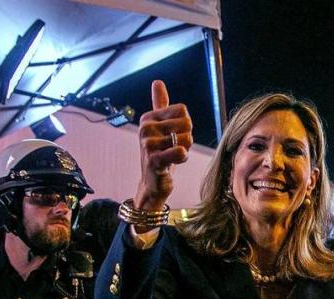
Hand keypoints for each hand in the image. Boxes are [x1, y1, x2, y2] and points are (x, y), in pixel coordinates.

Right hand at [135, 80, 192, 211]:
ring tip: (174, 156)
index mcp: (149, 117)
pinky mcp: (153, 160)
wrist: (152, 182)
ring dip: (185, 150)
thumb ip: (159, 104)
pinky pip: (178, 152)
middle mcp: (145, 127)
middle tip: (175, 148)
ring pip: (186, 138)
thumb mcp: (160, 126)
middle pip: (187, 123)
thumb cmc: (159, 153)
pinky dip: (183, 157)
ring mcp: (148, 144)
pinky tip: (176, 161)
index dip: (185, 125)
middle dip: (187, 138)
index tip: (174, 135)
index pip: (182, 110)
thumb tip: (157, 82)